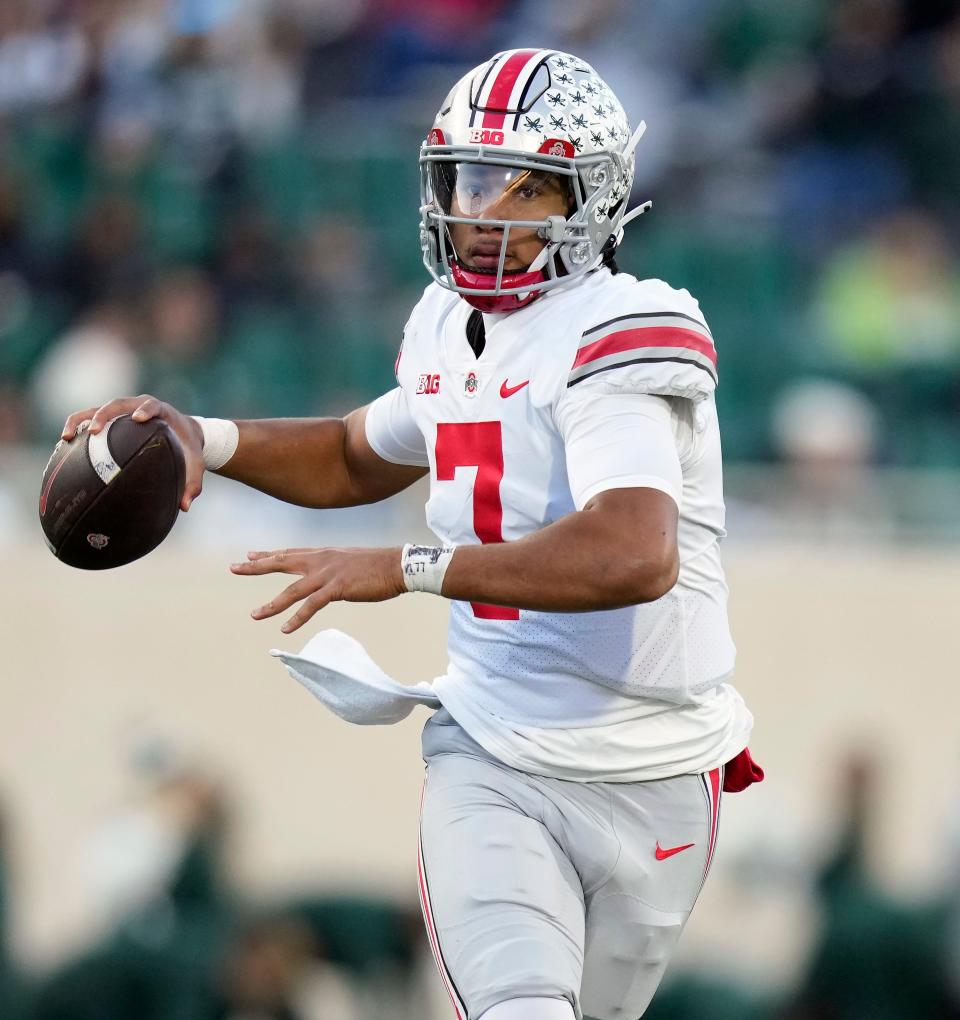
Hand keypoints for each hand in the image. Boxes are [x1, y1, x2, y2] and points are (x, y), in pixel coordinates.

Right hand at [62, 394, 205, 510]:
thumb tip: (184, 507)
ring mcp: (122, 411)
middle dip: (103, 414)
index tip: (138, 418)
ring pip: (96, 409)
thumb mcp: (195, 465)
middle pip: (117, 404)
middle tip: (93, 430)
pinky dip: (77, 429)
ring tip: (66, 437)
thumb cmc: (189, 449)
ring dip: (80, 420)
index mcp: (161, 412)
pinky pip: (90, 420)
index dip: (145, 409)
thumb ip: (192, 484)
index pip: (151, 405)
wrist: (185, 433)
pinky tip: (64, 446)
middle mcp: (138, 406)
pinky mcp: (111, 419)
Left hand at [230, 546, 405, 632]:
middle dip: (256, 567)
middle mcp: (320, 560)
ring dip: (271, 604)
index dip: (269, 554)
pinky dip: (297, 618)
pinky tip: (285, 629)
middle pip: (281, 562)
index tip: (250, 555)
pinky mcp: (337, 588)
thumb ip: (335, 565)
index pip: (290, 553)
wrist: (398, 565)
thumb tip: (330, 574)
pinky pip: (311, 606)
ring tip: (254, 615)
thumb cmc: (379, 565)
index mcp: (324, 553)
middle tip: (234, 567)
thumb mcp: (350, 560)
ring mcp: (327, 574)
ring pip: (291, 590)